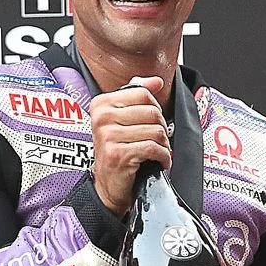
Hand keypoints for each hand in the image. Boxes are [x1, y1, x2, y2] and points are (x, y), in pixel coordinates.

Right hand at [91, 77, 170, 217]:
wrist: (108, 185)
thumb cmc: (117, 151)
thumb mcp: (123, 119)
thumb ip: (136, 96)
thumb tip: (156, 81)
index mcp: (102, 104)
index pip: (143, 94)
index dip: (155, 109)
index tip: (152, 123)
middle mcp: (102, 118)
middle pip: (152, 112)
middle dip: (161, 130)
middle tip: (157, 141)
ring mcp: (108, 136)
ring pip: (156, 131)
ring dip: (163, 146)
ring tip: (156, 152)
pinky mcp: (117, 154)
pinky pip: (153, 148)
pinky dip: (163, 157)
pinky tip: (159, 162)